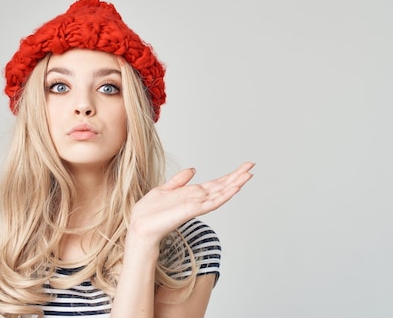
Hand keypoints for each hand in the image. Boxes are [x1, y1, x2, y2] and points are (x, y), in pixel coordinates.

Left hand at [128, 162, 254, 245]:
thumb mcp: (165, 189)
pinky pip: (211, 203)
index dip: (230, 175)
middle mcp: (197, 199)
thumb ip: (180, 180)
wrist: (140, 226)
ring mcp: (196, 205)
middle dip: (237, 176)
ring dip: (235, 184)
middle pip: (222, 186)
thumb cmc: (149, 212)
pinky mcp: (192, 210)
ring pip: (220, 193)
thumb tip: (193, 169)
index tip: (243, 166)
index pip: (216, 183)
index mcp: (192, 194)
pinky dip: (223, 196)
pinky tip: (233, 189)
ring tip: (248, 175)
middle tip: (251, 165)